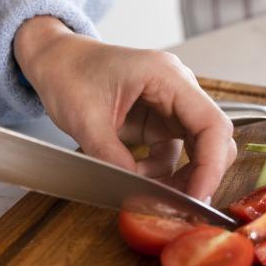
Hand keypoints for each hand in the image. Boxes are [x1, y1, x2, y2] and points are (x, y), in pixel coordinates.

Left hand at [14, 17, 236, 200]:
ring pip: (196, 148)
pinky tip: (136, 174)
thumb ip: (111, 156)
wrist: (54, 60)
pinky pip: (173, 152)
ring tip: (148, 191)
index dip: (211, 165)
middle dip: (200, 174)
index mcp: (166, 75)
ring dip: (178, 176)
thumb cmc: (67, 73)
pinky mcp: (158, 118)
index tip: (197, 197)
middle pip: (212, 138)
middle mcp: (176, 87)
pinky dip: (160, 171)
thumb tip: (137, 193)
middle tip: (180, 206)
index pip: (211, 123)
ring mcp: (169, 103)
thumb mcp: (84, 118)